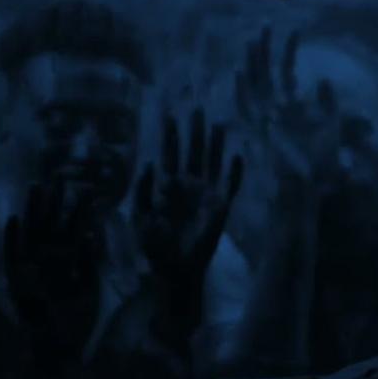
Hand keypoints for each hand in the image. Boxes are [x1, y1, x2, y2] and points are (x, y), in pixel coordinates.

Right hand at [4, 180, 104, 362]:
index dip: (78, 211)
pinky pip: (14, 257)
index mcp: (67, 262)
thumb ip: (89, 263)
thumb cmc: (77, 320)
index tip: (87, 190)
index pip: (73, 231)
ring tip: (36, 188)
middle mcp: (49, 262)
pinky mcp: (18, 282)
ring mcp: (33, 270)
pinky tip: (15, 221)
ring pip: (33, 234)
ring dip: (34, 213)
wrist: (61, 348)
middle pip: (51, 226)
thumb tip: (91, 235)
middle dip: (54, 203)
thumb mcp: (89, 288)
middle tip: (58, 178)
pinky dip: (14, 240)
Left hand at [133, 109, 243, 329]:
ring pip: (212, 164)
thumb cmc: (155, 245)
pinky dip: (234, 173)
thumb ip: (143, 191)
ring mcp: (206, 195)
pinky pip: (230, 187)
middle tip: (196, 109)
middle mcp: (188, 186)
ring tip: (218, 125)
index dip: (170, 137)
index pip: (169, 156)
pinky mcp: (220, 208)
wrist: (174, 268)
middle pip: (193, 153)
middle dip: (194, 132)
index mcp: (167, 186)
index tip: (169, 115)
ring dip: (215, 145)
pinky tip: (236, 158)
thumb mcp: (141, 216)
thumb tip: (149, 164)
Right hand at [234, 28, 341, 181]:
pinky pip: (245, 108)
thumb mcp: (330, 122)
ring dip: (252, 63)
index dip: (289, 50)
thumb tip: (324, 77)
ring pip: (254, 84)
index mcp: (290, 104)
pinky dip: (240, 91)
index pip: (286, 70)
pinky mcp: (258, 132)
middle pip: (265, 71)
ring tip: (253, 38)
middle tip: (267, 23)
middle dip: (264, 48)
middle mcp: (274, 108)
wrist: (312, 182)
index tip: (296, 29)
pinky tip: (238, 71)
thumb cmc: (322, 156)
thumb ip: (327, 100)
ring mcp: (265, 118)